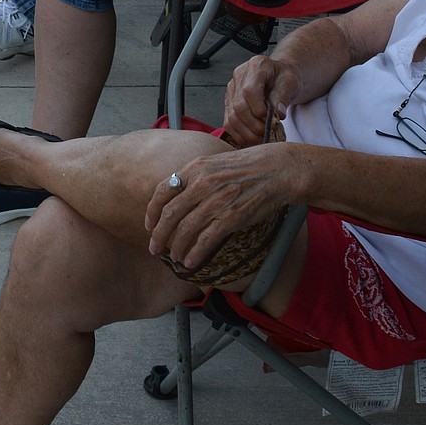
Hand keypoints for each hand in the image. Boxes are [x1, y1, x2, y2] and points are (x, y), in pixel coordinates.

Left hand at [144, 146, 293, 274]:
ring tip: (174, 257)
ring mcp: (216, 201)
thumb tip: (177, 193)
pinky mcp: (231, 217)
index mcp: (196, 168)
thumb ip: (195, 176)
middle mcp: (202, 184)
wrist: (276, 169)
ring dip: (176, 248)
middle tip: (153, 248)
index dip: (152, 211)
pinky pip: (206, 239)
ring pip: (186, 229)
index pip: (163, 190)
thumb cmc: (247, 166)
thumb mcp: (215, 162)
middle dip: (159, 235)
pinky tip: (189, 262)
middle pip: (170, 214)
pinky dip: (194, 253)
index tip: (149, 224)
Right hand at [223, 54, 299, 146]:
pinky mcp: (229, 103)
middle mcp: (239, 76)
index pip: (249, 90)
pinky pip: (229, 124)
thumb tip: (278, 114)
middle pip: (239, 106)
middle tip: (268, 133)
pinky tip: (253, 139)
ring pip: (232, 118)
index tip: (270, 120)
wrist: (279, 78)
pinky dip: (241, 135)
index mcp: (256, 66)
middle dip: (254, 125)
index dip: (257, 108)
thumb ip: (283, 96)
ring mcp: (231, 90)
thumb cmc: (285, 78)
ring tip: (263, 138)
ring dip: (248, 133)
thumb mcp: (290, 82)